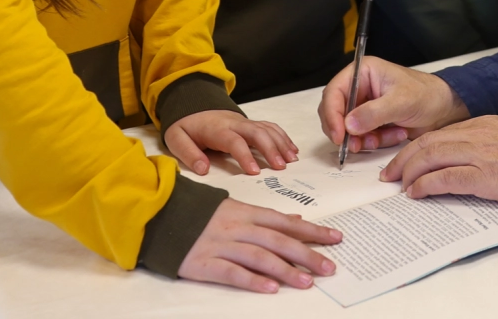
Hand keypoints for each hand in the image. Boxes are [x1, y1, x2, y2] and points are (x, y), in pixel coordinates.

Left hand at [165, 110, 297, 176]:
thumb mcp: (176, 139)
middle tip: (281, 167)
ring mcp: (244, 121)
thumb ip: (188, 154)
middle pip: (257, 132)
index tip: (255, 172)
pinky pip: (270, 126)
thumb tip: (203, 170)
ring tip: (291, 161)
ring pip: (267, 128)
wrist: (191, 105)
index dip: (245, 156)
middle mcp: (234, 123)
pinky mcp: (250, 123)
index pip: (234, 141)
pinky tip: (291, 149)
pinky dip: (282, 137)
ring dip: (281, 143)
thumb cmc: (185, 126)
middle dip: (271, 148)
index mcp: (216, 129)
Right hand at [177, 198, 338, 292]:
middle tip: (329, 267)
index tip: (336, 237)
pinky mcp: (204, 263)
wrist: (160, 215)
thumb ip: (266, 217)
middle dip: (307, 254)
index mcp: (247, 212)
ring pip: (259, 257)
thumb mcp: (236, 209)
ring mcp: (221, 245)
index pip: (286, 222)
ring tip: (307, 282)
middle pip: (278, 240)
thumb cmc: (201, 214)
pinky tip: (270, 289)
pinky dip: (252, 280)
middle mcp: (238, 227)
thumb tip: (296, 220)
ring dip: (285, 270)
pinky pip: (231, 272)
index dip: (312, 230)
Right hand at [318, 56, 468, 155]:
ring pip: (347, 128)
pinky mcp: (372, 122)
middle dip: (345, 131)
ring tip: (383, 138)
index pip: (334, 92)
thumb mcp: (401, 102)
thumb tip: (348, 124)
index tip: (338, 134)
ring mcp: (365, 107)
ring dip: (363, 139)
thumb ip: (374, 113)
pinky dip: (376, 141)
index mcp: (363, 73)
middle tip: (356, 145)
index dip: (332, 114)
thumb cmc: (427, 95)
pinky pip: (362, 137)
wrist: (445, 110)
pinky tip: (396, 134)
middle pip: (335, 112)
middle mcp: (360, 88)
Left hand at [382, 117, 497, 211]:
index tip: (404, 161)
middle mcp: (479, 134)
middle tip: (389, 175)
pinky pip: (446, 178)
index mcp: (485, 125)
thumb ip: (489, 147)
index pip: (439, 133)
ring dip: (409, 172)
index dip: (416, 148)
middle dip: (403, 159)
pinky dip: (426, 185)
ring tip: (399, 186)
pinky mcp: (488, 176)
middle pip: (428, 142)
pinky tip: (417, 194)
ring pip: (431, 156)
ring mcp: (482, 154)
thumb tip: (468, 164)